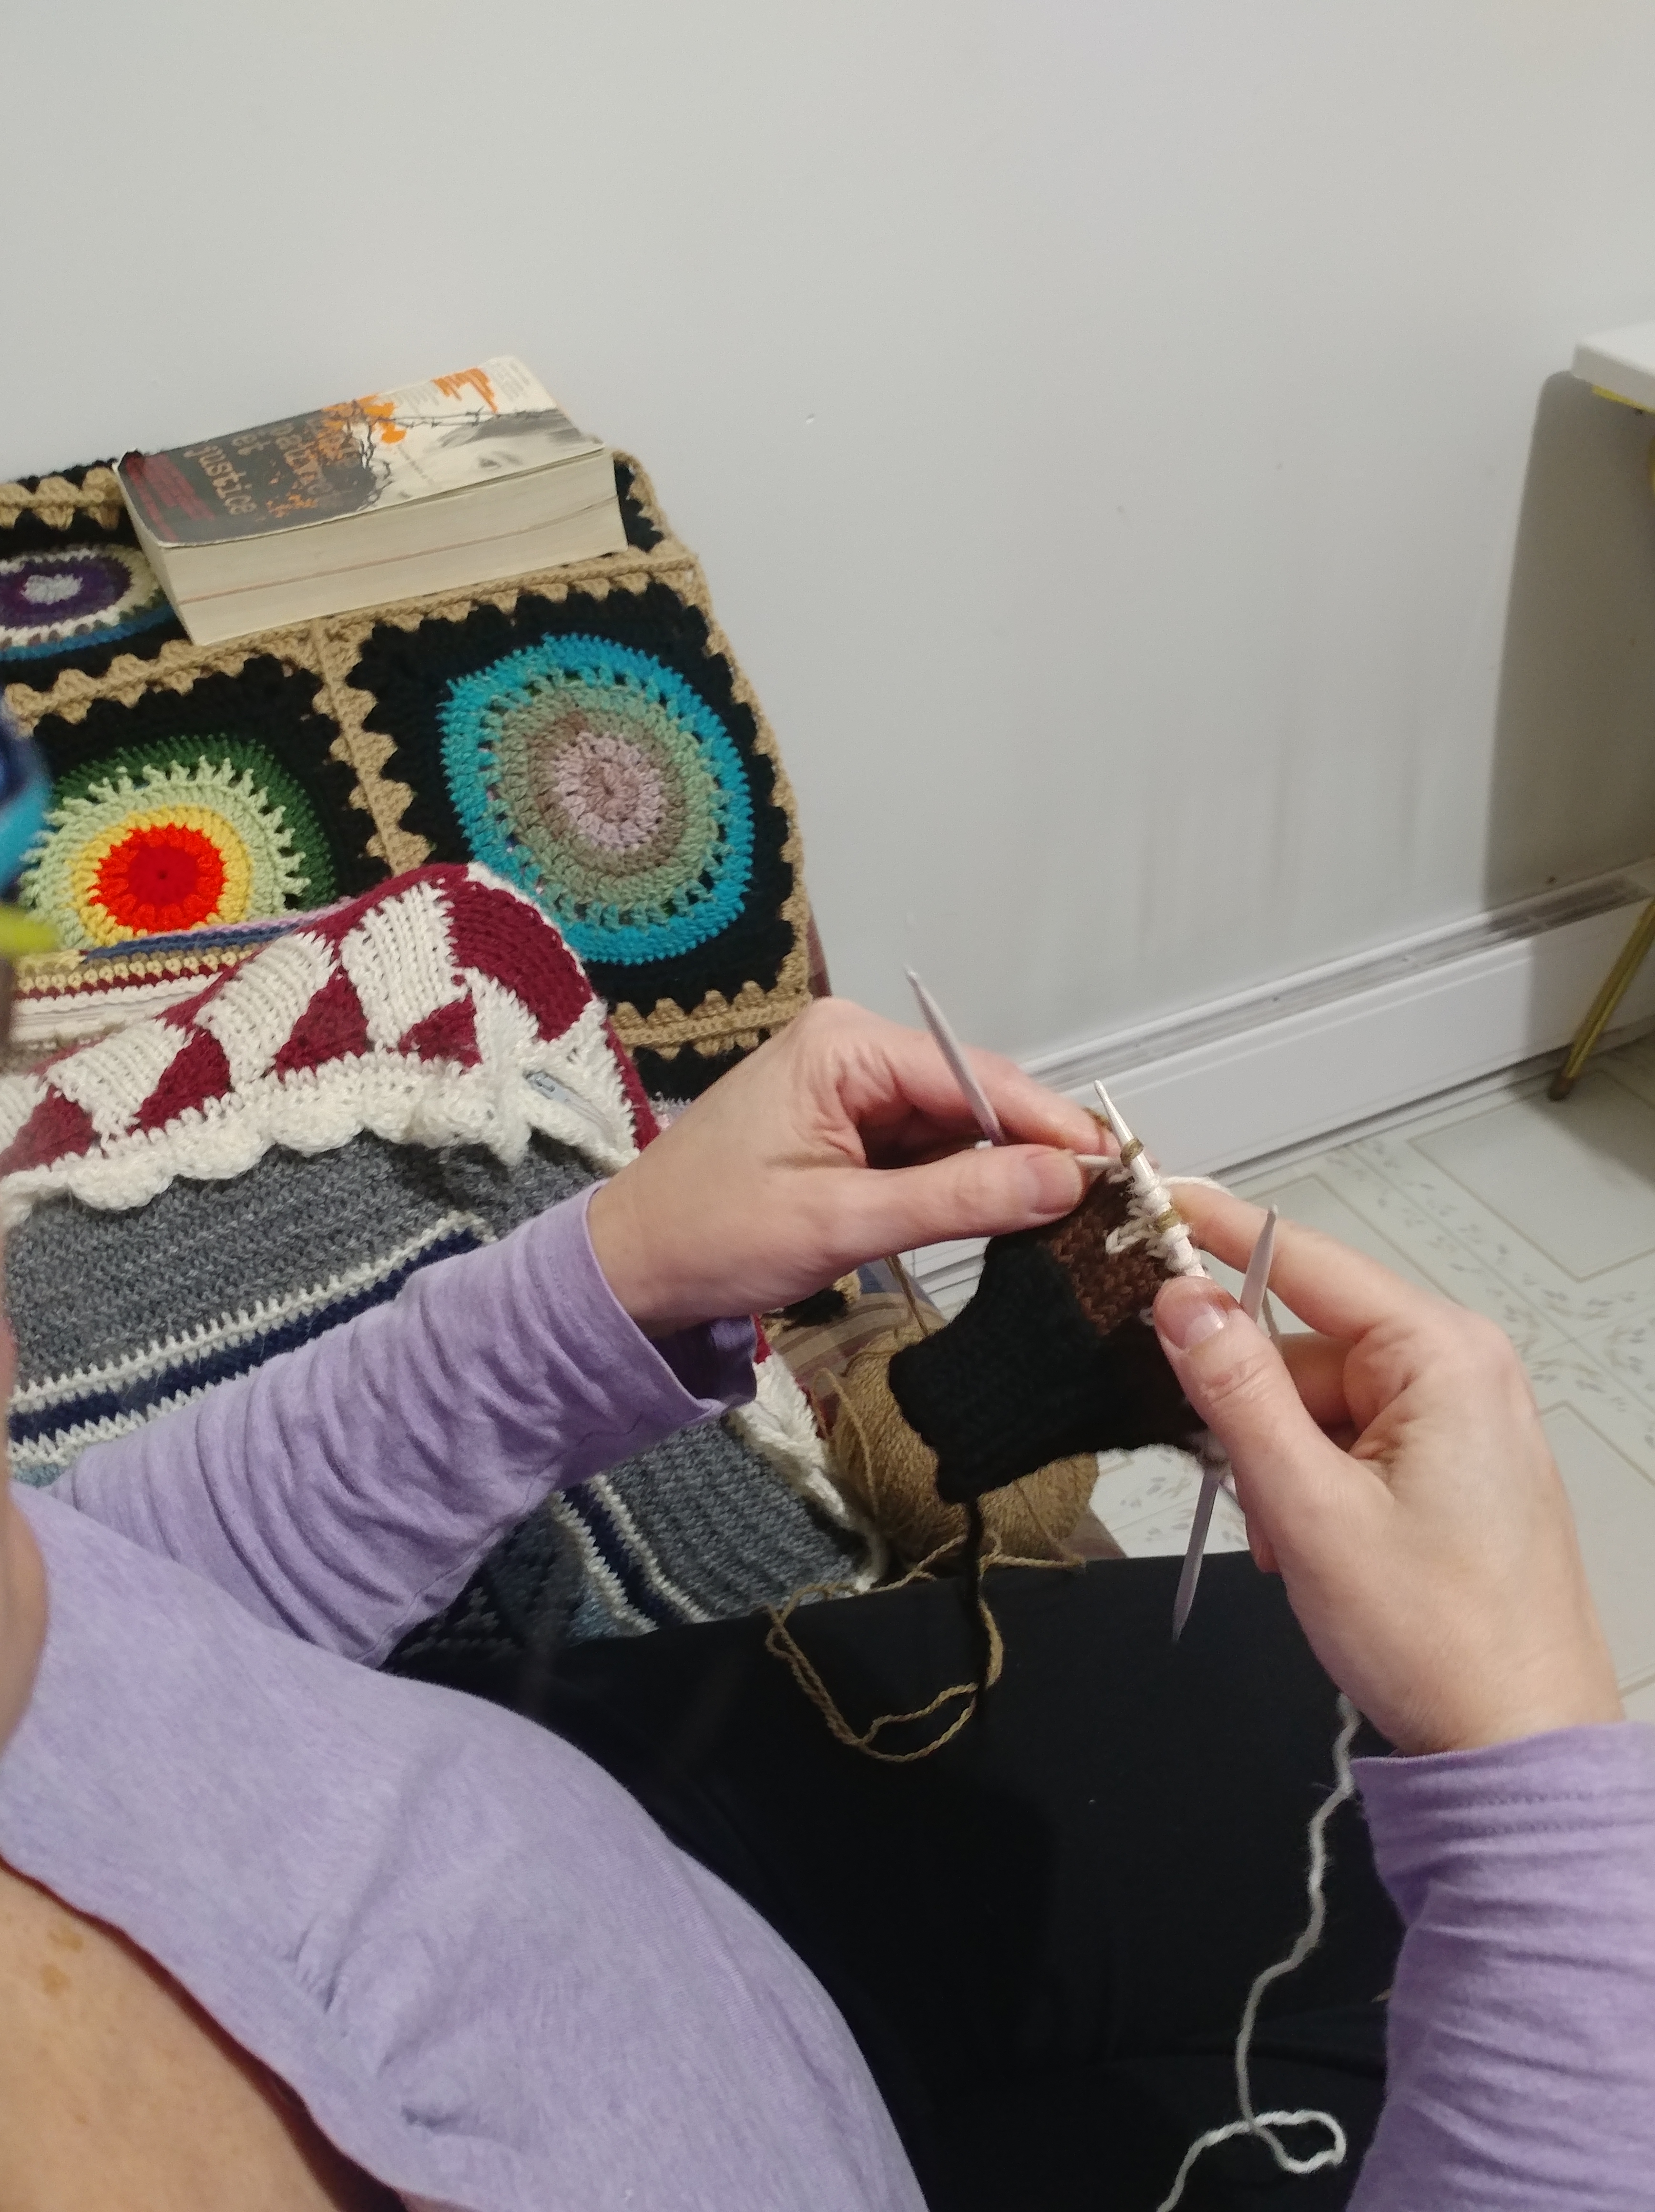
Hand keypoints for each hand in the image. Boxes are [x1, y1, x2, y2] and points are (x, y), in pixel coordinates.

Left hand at [587, 997, 1104, 1335]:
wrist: (634, 1269)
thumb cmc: (711, 1236)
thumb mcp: (841, 1220)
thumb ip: (957, 1198)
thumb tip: (1065, 1180)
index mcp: (843, 1044)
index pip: (975, 1077)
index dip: (1050, 1125)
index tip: (1119, 1169)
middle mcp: (853, 1049)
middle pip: (975, 1097)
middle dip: (1035, 1150)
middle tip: (1109, 1204)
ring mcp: (852, 1090)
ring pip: (959, 1128)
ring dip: (1004, 1172)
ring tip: (1073, 1219)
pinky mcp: (850, 1131)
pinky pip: (928, 1151)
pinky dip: (964, 1184)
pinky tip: (1008, 1217)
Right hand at [1153, 1183, 1622, 1755]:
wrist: (1514, 1746)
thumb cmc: (1441, 1640)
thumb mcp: (1311, 1509)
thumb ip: (1238, 1395)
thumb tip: (1184, 1302)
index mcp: (1442, 1356)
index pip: (1304, 1259)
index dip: (1216, 1232)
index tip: (1150, 1202)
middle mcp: (1459, 1368)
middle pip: (1302, 1346)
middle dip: (1252, 1418)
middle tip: (1245, 1494)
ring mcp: (1457, 1417)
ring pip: (1314, 1402)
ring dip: (1279, 1467)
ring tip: (1294, 1545)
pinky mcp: (1447, 1462)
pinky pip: (1345, 1440)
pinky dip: (1310, 1487)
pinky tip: (1315, 1547)